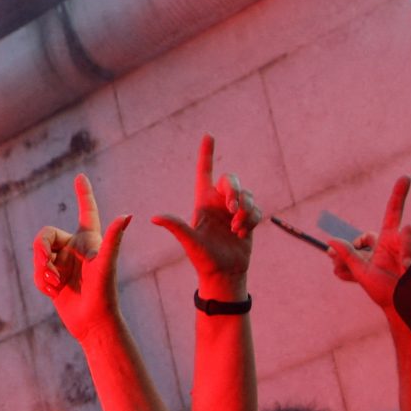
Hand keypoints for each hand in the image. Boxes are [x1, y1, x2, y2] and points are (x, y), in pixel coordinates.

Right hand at [33, 174, 130, 344]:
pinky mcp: (54, 278)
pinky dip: (41, 282)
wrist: (92, 322)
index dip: (83, 194)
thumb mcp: (106, 264)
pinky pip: (37, 272)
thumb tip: (127, 215)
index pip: (86, 211)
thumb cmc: (104, 292)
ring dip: (40, 269)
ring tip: (54, 284)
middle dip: (40, 250)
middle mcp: (75, 248)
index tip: (81, 177)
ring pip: (38, 255)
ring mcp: (63, 263)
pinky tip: (53, 292)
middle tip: (46, 266)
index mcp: (89, 240)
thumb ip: (114, 238)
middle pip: (45, 235)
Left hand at [152, 133, 260, 296]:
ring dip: (245, 210)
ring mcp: (234, 210)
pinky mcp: (247, 219)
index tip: (208, 136)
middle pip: (232, 180)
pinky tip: (242, 233)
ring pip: (247, 195)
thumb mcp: (190, 242)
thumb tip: (154, 218)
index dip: (207, 154)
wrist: (224, 274)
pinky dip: (251, 219)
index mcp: (203, 202)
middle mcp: (218, 202)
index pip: (205, 172)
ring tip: (236, 228)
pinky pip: (256, 208)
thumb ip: (176, 226)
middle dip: (236, 191)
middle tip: (233, 208)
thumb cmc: (203, 259)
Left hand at [322, 176, 410, 315]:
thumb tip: (329, 241)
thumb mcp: (362, 273)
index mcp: (387, 240)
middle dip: (406, 244)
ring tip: (406, 271)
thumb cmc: (382, 291)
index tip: (406, 178)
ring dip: (410, 254)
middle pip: (408, 228)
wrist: (400, 308)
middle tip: (401, 261)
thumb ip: (348, 256)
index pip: (393, 212)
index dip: (399, 194)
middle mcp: (404, 242)